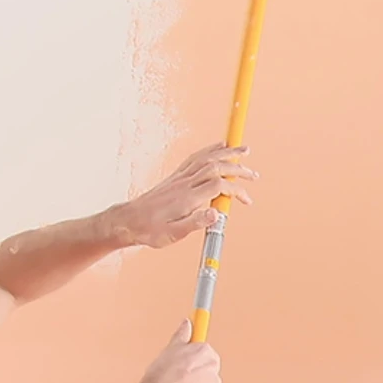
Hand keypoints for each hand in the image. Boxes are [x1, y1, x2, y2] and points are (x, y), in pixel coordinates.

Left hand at [106, 143, 257, 247]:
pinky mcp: (176, 176)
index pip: (218, 186)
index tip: (246, 200)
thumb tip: (217, 215)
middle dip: (237, 167)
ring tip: (243, 150)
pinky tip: (218, 148)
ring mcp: (180, 178)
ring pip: (207, 158)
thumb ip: (196, 222)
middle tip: (253, 174)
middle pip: (216, 167)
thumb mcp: (173, 233)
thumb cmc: (150, 230)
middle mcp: (184, 183)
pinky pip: (196, 157)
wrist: (128, 222)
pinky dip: (210, 150)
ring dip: (226, 152)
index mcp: (187, 198)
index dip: (236, 190)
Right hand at [137, 321, 223, 382]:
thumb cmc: (161, 377)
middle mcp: (213, 366)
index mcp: (205, 351)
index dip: (191, 358)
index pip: (202, 351)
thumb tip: (187, 322)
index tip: (185, 362)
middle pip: (204, 368)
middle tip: (175, 378)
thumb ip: (182, 336)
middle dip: (192, 373)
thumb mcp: (169, 350)